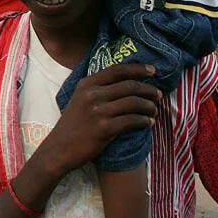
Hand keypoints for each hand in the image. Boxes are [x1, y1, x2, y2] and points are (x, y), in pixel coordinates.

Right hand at [41, 64, 160, 176]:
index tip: (153, 70)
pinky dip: (144, 121)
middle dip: (148, 90)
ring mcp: (98, 111)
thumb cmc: (73, 124)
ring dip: (149, 106)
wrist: (59, 148)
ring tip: (154, 111)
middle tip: (158, 95)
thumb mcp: (79, 99)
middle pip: (129, 86)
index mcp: (86, 84)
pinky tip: (148, 123)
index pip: (117, 70)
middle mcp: (92, 94)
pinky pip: (132, 121)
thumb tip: (127, 83)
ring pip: (134, 103)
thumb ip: (97, 89)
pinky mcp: (104, 128)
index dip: (138, 69)